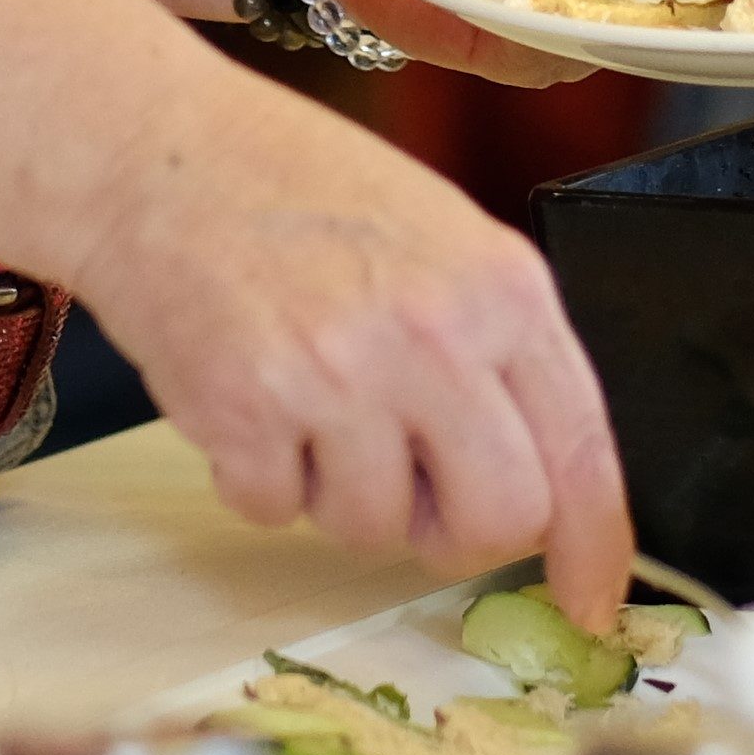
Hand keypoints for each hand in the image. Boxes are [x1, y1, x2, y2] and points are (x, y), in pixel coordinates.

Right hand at [73, 34, 633, 628]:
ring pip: (377, 530)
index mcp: (503, 287)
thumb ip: (496, 347)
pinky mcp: (248, 414)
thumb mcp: (442, 237)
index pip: (580, 449)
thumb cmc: (300, 188)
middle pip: (497, 521)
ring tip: (310, 398)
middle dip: (455, 529)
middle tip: (411, 484)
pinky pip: (276, 513)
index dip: (591, 545)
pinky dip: (259, 477)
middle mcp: (436, 335)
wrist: (162, 152)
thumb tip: (541, 480)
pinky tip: (251, 393)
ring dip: (341, 491)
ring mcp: (342, 378)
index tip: (590, 602)